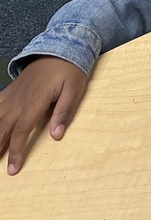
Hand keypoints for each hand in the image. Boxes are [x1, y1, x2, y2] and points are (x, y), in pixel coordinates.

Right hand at [0, 57, 86, 174]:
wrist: (59, 49)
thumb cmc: (69, 71)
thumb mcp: (74, 90)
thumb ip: (64, 112)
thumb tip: (56, 136)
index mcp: (33, 104)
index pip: (20, 133)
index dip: (15, 153)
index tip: (12, 170)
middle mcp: (17, 102)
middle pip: (1, 130)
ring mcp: (10, 96)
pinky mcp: (8, 92)